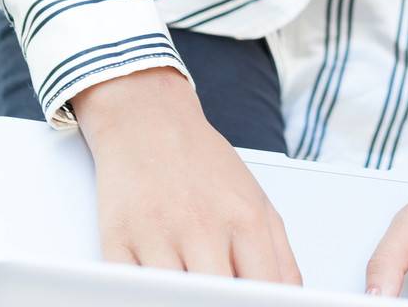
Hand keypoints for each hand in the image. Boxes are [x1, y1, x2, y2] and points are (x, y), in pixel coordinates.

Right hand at [71, 65, 303, 282]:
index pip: (263, 288)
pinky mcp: (116, 239)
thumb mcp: (256, 200)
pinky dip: (140, 297)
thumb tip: (291, 300)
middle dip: (220, 306)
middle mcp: (202, 225)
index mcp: (244, 218)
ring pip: (170, 298)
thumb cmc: (202, 163)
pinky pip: (124, 289)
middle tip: (220, 303)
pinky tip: (154, 293)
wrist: (149, 119)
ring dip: (181, 301)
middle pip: (218, 297)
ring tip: (187, 296)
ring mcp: (157, 233)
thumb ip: (280, 256)